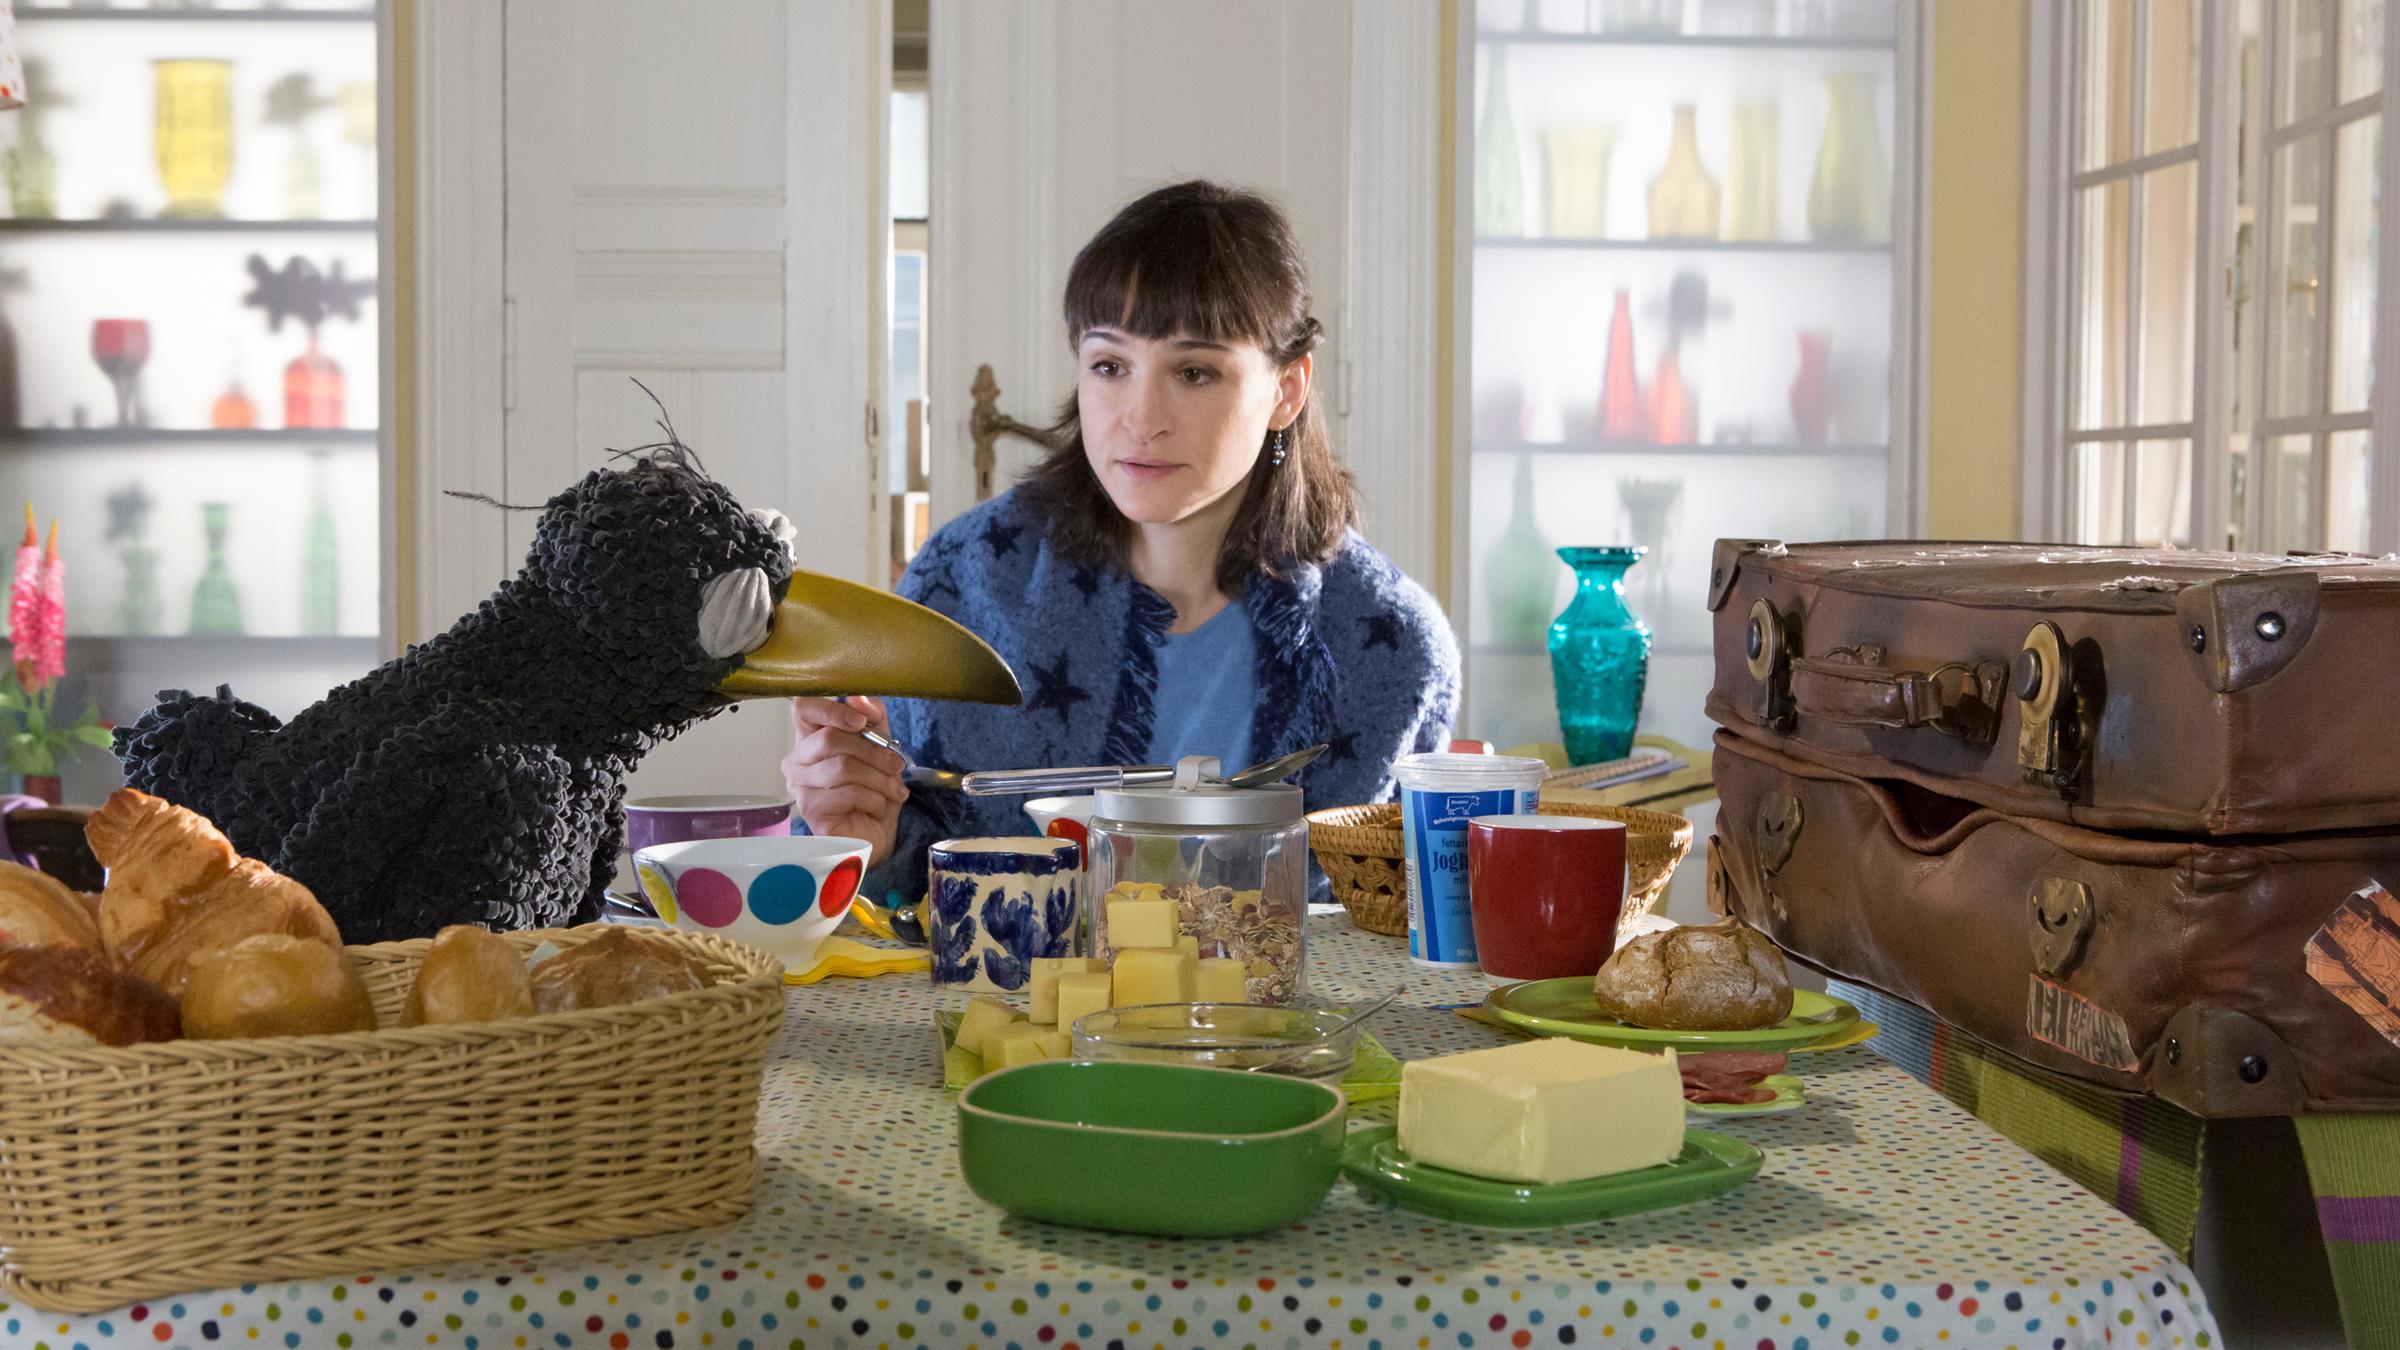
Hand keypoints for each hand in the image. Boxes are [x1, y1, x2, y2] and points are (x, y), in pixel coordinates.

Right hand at [783, 696, 907, 865]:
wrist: (878, 831)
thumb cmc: (873, 786)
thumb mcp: (880, 745)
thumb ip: (872, 717)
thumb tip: (858, 697)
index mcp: (809, 738)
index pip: (802, 709)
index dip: (832, 710)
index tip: (861, 723)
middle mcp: (796, 761)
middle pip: (828, 739)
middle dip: (872, 752)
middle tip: (896, 765)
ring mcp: (800, 787)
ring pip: (842, 768)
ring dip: (879, 778)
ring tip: (894, 789)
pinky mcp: (811, 812)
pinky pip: (848, 794)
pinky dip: (874, 799)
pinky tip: (879, 806)